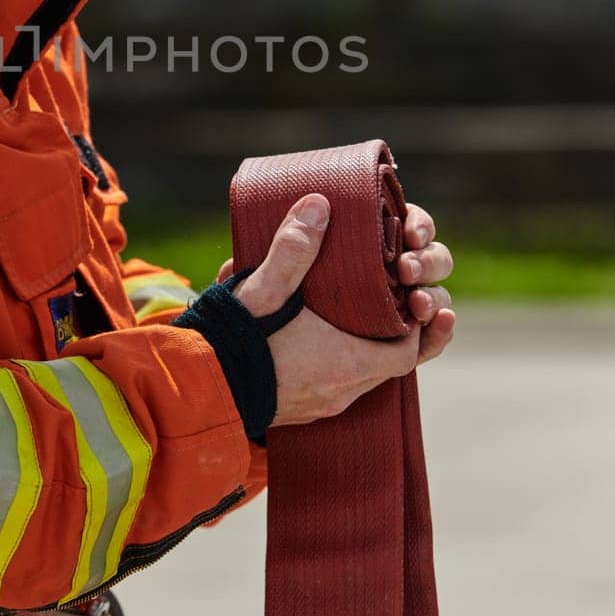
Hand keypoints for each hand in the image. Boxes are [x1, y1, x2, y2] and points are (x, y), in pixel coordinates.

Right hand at [214, 193, 455, 428]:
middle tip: (393, 303)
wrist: (196, 389)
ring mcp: (318, 405)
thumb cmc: (234, 342)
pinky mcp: (298, 411)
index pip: (406, 353)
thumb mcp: (265, 289)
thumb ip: (293, 248)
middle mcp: (339, 392)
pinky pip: (333, 387)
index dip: (418, 329)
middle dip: (395, 335)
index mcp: (345, 364)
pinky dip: (338, 364)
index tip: (413, 302)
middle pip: (387, 366)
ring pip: (360, 379)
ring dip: (365, 350)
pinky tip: (320, 340)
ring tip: (357, 316)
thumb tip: (319, 203)